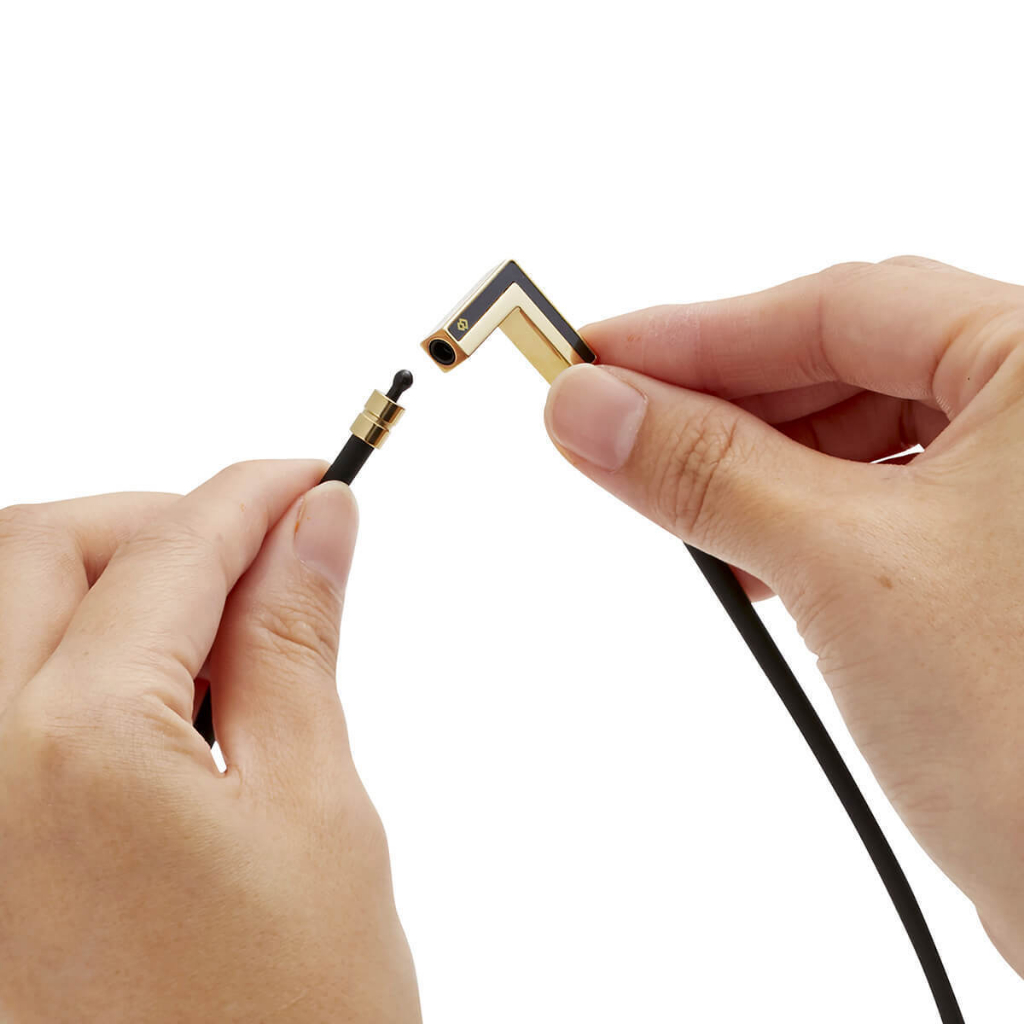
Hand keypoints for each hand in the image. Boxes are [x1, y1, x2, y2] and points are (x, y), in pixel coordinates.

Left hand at [0, 461, 419, 1021]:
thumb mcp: (317, 813)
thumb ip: (298, 644)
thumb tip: (317, 528)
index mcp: (72, 749)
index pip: (172, 549)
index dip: (252, 494)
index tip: (310, 478)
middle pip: (38, 546)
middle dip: (154, 520)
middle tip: (255, 547)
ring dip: (102, 581)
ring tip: (211, 631)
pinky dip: (62, 656)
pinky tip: (150, 700)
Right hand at [544, 257, 1023, 973]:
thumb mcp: (841, 565)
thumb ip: (706, 468)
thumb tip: (590, 408)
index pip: (842, 306)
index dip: (701, 331)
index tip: (597, 357)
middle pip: (849, 363)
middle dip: (722, 399)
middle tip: (613, 425)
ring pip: (859, 435)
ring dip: (753, 461)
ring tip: (667, 490)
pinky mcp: (998, 557)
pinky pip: (876, 499)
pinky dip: (797, 515)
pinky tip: (741, 545)